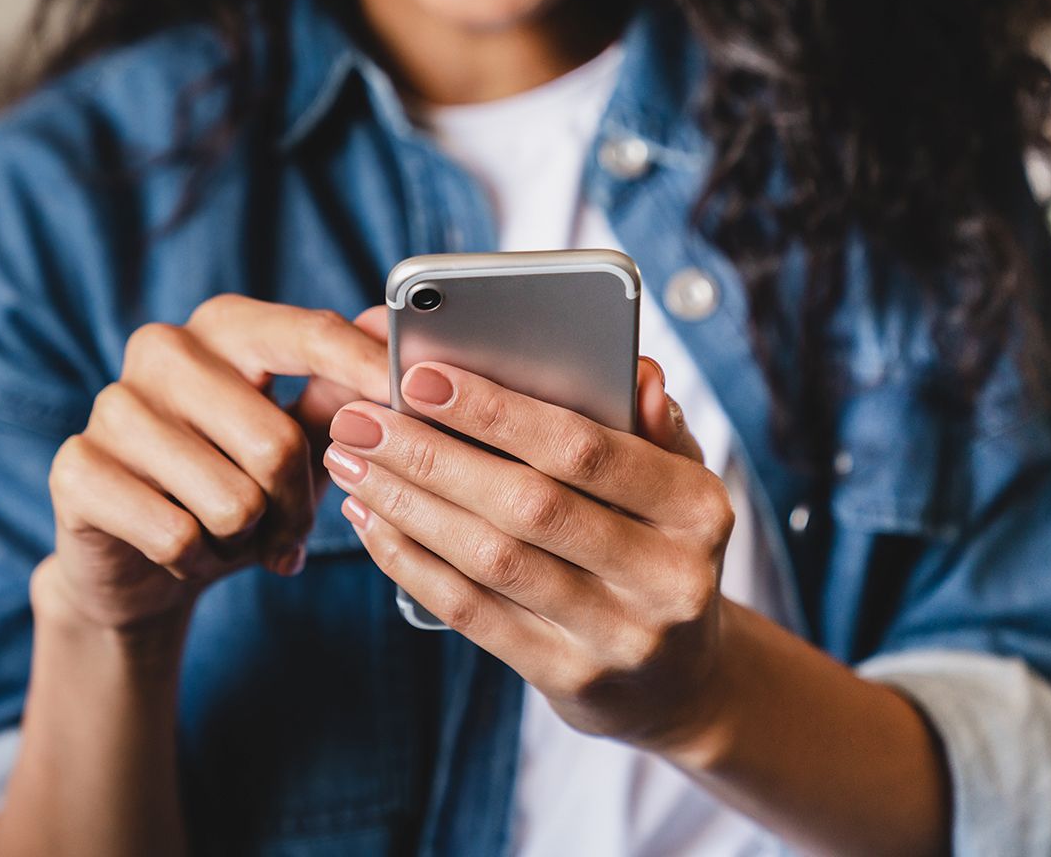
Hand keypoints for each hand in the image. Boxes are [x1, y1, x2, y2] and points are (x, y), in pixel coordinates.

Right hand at [45, 296, 388, 631]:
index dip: (365, 368)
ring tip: (233, 533)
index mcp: (227, 326)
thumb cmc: (238, 482)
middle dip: (297, 505)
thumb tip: (390, 332)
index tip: (409, 395)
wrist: (143, 559)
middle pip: (278, 442)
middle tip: (289, 526)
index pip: (310, 334)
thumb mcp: (300, 435)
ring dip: (248, 538)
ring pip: (232, 500)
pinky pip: (177, 536)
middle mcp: (165, 348)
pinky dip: (198, 561)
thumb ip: (342, 388)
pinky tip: (187, 551)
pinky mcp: (76, 468)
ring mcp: (113, 404)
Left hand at [325, 357, 734, 751]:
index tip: (421, 378)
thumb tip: (636, 371)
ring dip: (408, 505)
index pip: (587, 449)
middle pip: (528, 505)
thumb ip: (654, 424)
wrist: (680, 678)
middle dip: (431, 456)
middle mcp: (668, 577)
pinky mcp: (569, 678)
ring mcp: (619, 637)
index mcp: (698, 509)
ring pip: (492, 560)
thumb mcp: (679, 482)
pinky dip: (412, 563)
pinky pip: (474, 613)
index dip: (498, 412)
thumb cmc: (662, 546)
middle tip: (360, 420)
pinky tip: (373, 522)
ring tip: (352, 463)